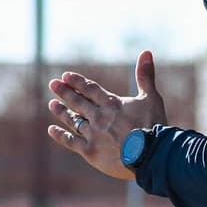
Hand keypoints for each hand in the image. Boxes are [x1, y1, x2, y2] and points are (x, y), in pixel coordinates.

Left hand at [48, 50, 168, 179]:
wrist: (151, 154)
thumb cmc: (154, 126)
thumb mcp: (151, 98)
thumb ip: (145, 76)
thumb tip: (146, 51)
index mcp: (112, 103)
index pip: (90, 89)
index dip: (78, 82)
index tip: (66, 76)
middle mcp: (99, 116)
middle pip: (78, 102)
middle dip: (64, 92)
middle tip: (53, 84)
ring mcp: (92, 134)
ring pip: (73, 120)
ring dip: (62, 111)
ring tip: (52, 104)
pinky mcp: (90, 151)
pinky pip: (70, 141)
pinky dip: (60, 135)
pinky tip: (52, 129)